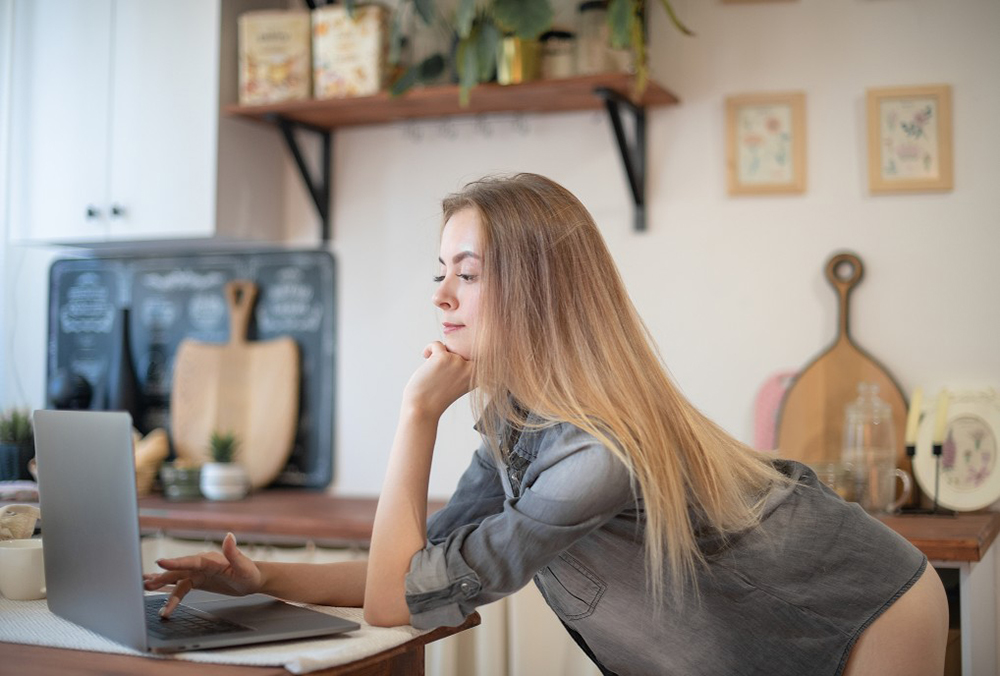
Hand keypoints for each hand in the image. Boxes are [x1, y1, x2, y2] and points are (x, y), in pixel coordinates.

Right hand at [143, 532, 262, 617]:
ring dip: (162, 583)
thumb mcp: (244, 565)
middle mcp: (201, 564)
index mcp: (210, 560)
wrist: (253, 579)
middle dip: (162, 576)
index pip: (190, 561)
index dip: (175, 562)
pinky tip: (158, 594)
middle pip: (178, 571)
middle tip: (146, 582)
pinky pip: (180, 588)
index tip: (159, 562)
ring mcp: (198, 572)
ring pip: (176, 579)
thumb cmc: (250, 572)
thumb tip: (229, 536)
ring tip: (145, 586)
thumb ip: (234, 552)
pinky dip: (170, 593)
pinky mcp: (198, 581)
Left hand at [401, 341, 473, 418]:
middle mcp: (471, 369)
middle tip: (440, 374)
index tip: (449, 371)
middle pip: (460, 351)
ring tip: (433, 372)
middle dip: (448, 358)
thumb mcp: (461, 383)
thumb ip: (466, 369)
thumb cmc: (438, 396)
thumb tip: (465, 346)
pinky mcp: (443, 357)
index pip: (473, 357)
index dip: (459, 361)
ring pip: (449, 347)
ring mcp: (458, 362)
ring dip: (439, 356)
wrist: (422, 408)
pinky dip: (429, 349)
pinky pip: (436, 344)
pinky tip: (426, 357)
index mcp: (479, 376)